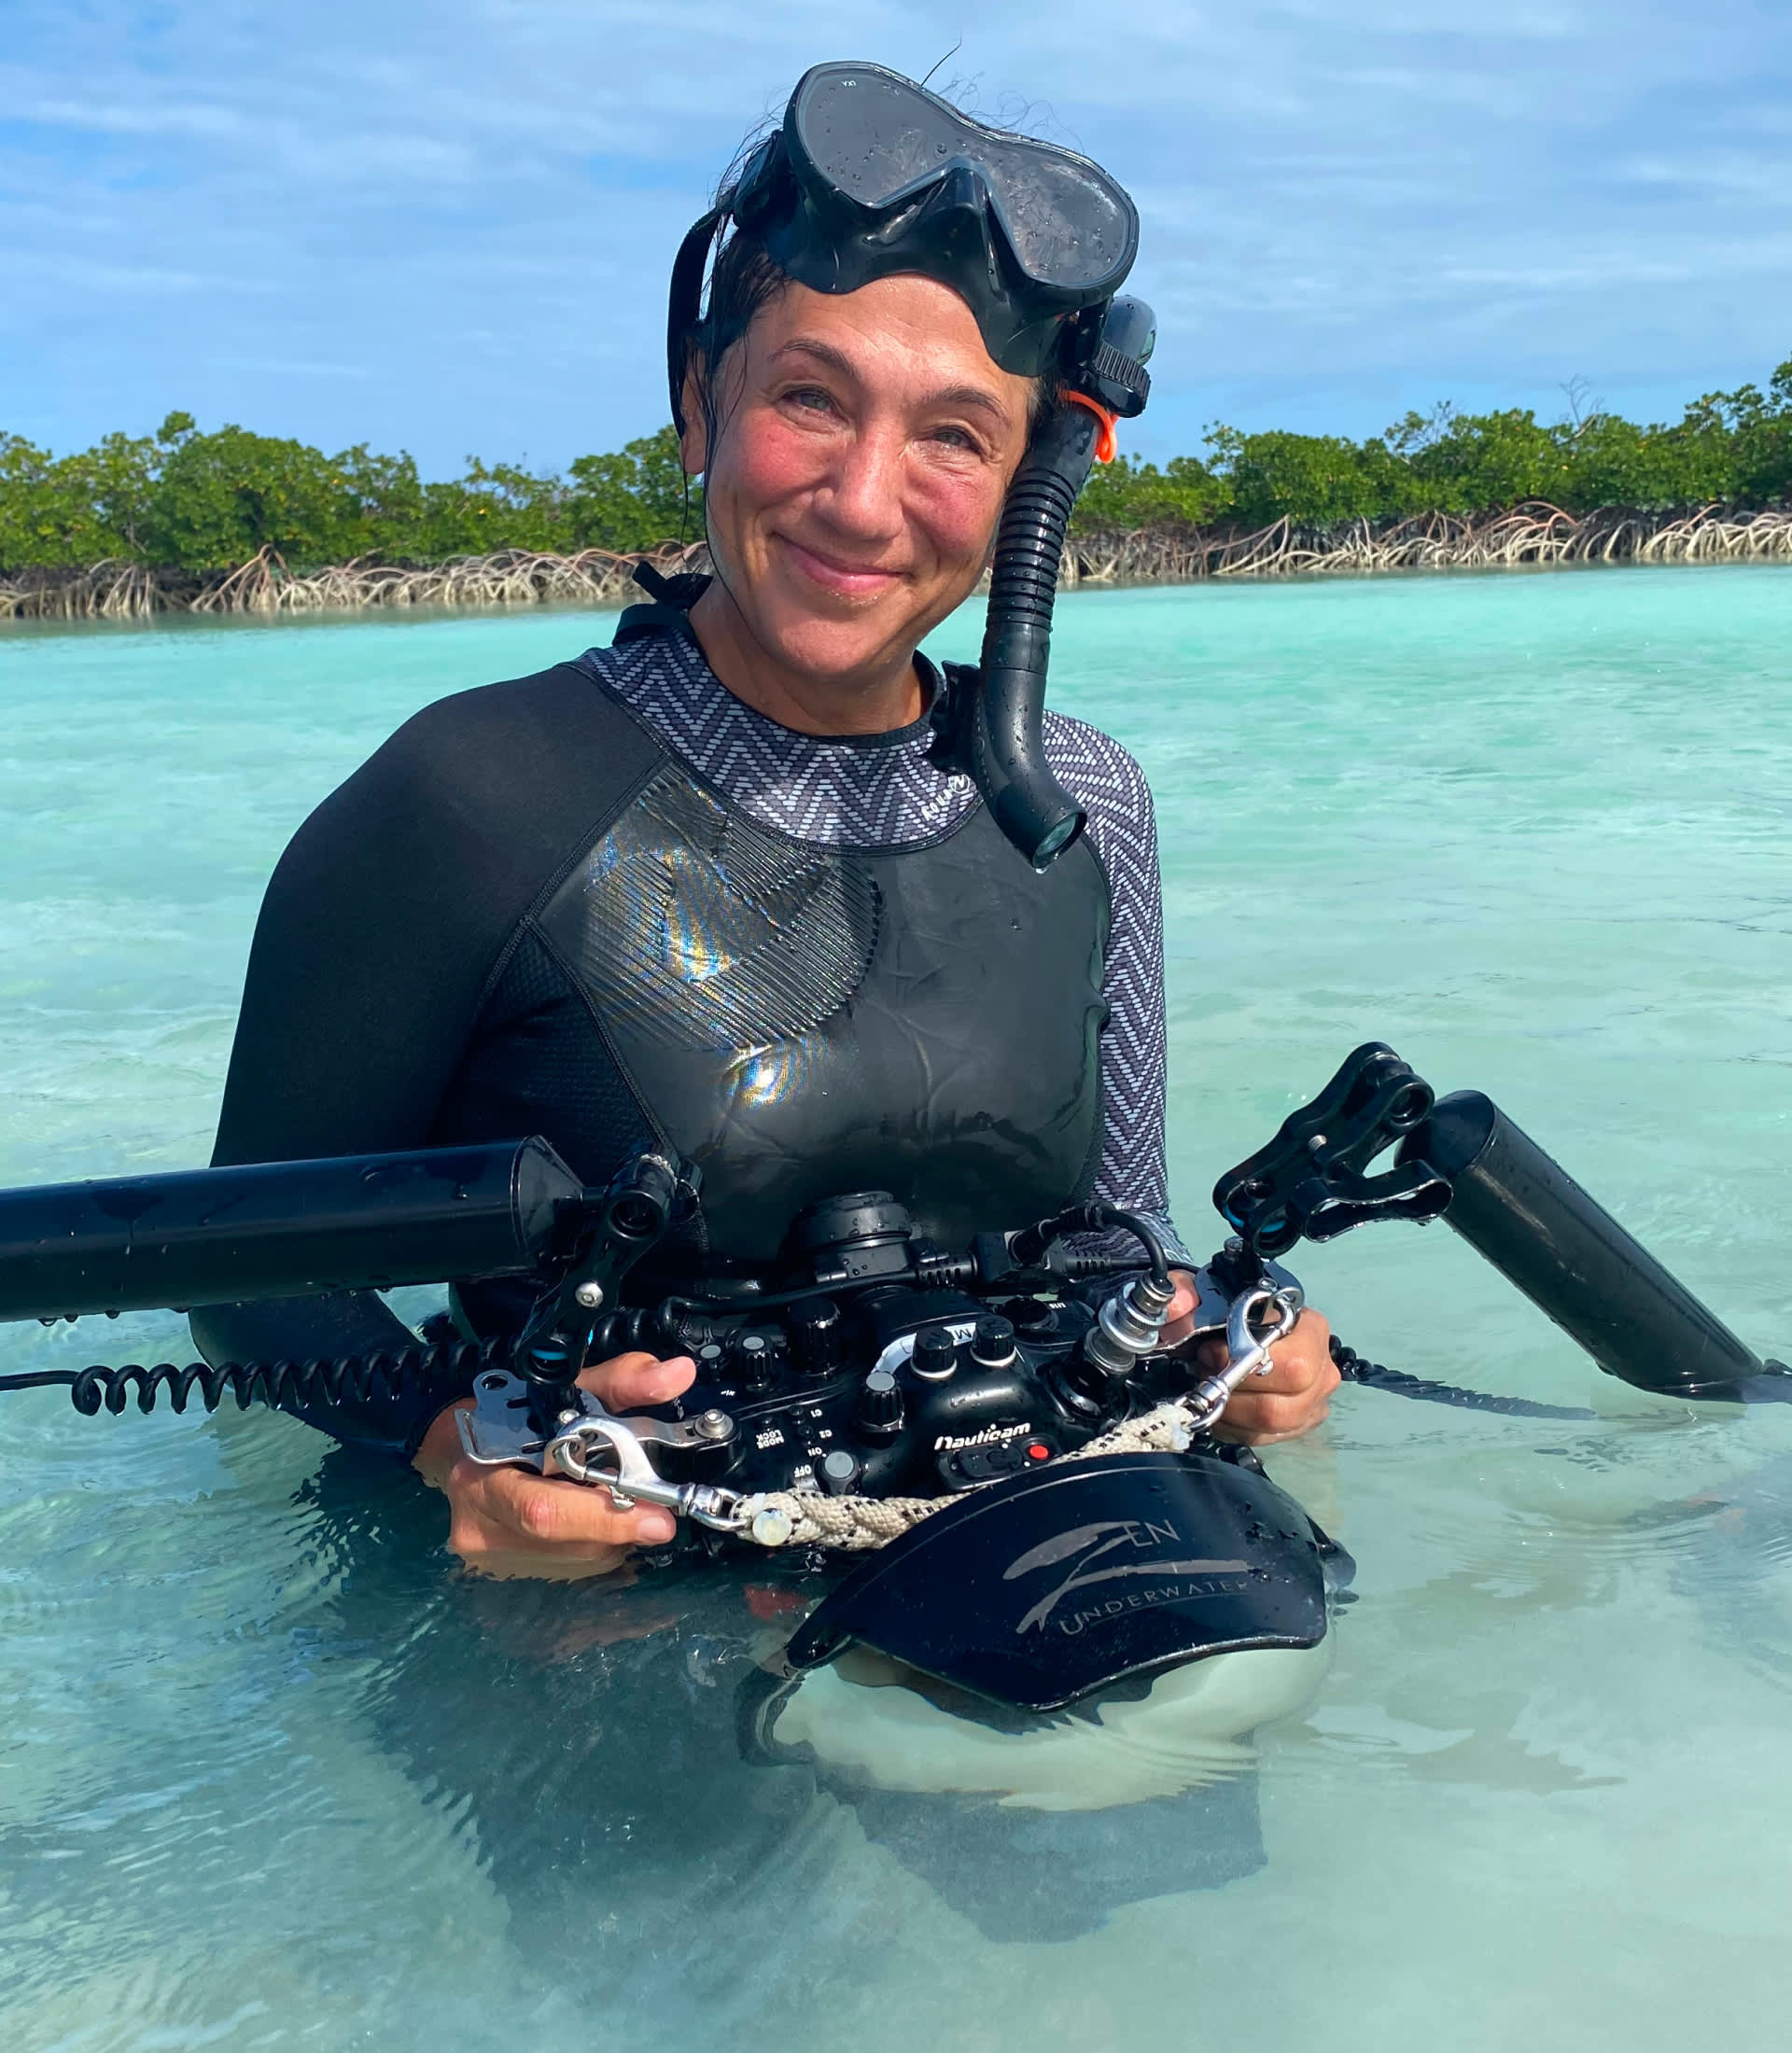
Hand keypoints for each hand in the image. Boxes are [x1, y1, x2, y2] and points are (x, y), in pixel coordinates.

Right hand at [412, 1349, 696, 1579]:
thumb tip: (678, 1375)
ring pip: (582, 1560)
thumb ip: (622, 1381)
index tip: (660, 1520)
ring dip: (615, 1533)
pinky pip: (577, 1567)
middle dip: (622, 1522)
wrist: (459, 1449)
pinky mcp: (512, 1576)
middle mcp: (480, 1529)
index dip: (603, 1517)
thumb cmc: (513, 1415)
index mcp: (482, 1478)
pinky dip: (600, 1542)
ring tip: (614, 1496)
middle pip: (573, 1542)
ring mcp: (494, 1560)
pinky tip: (596, 1516)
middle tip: (657, 1506)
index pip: (543, 1511)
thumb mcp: (565, 1390)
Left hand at [1162, 1269, 1339, 1444]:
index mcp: (1312, 1330)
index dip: (1241, 1367)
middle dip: (1230, 1395)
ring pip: (1271, 1428)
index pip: (1290, 1366)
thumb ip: (1189, 1294)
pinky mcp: (1301, 1424)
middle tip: (1206, 1374)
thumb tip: (1176, 1306)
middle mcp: (1323, 1371)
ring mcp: (1315, 1403)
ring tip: (1212, 1389)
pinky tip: (1221, 1407)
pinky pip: (1264, 1438)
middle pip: (1279, 1408)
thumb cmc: (1237, 1311)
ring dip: (1229, 1413)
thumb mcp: (1212, 1295)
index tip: (1207, 1353)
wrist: (1249, 1326)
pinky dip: (1234, 1427)